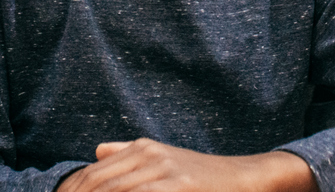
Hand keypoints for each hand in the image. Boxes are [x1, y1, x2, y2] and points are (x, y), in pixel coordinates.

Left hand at [58, 140, 315, 191]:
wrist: (244, 178)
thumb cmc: (203, 176)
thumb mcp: (164, 159)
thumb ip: (128, 154)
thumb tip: (97, 152)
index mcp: (140, 148)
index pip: (90, 175)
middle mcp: (148, 154)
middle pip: (95, 185)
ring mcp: (162, 171)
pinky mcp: (177, 186)